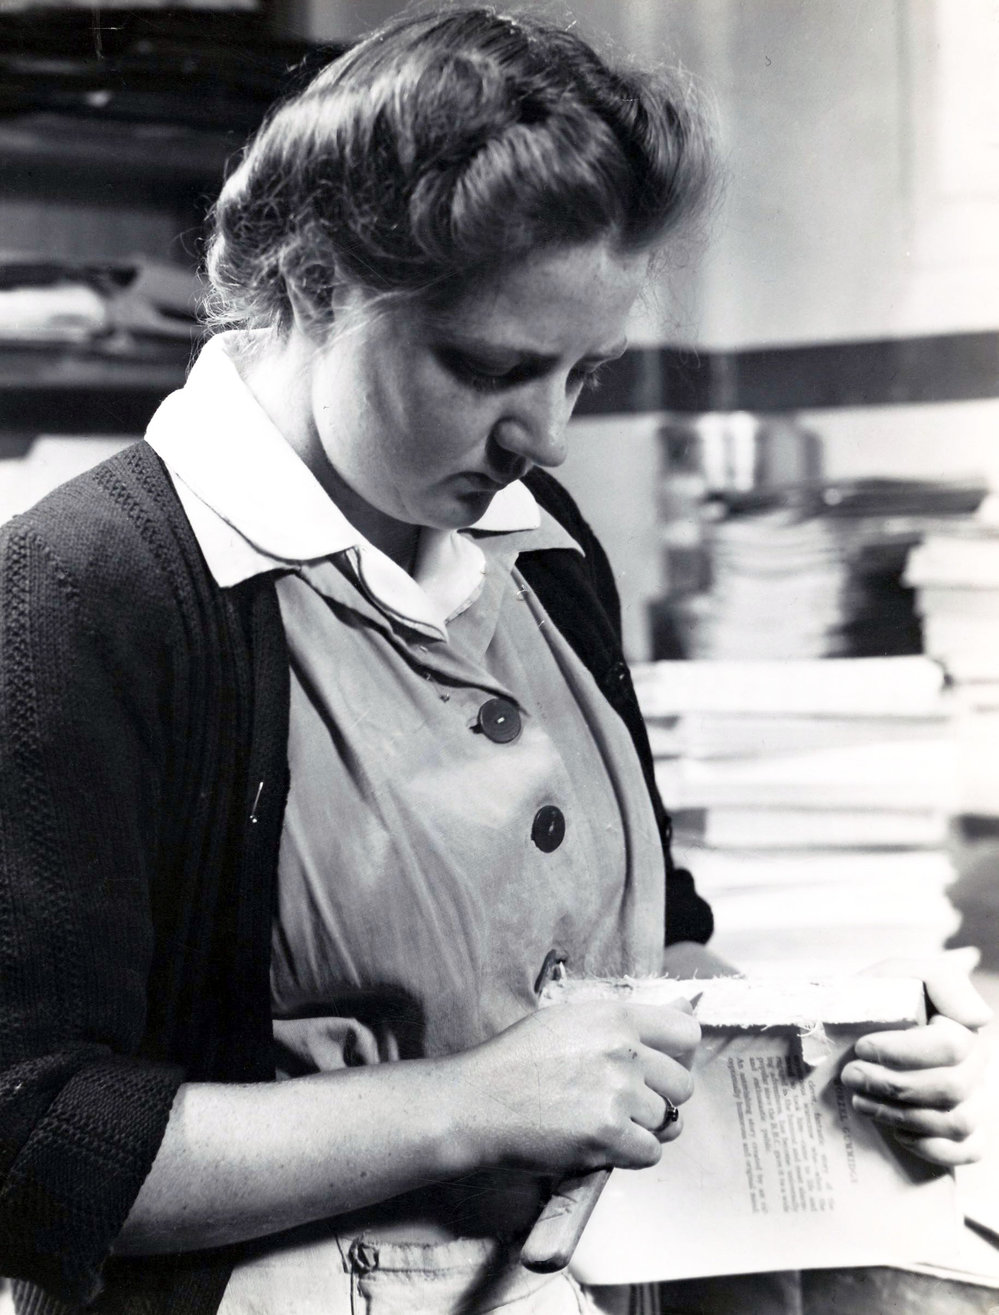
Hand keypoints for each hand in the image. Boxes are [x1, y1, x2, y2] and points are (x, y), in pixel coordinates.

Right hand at [449, 999, 699, 1178]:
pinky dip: (631, 1155)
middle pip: (683, 1084)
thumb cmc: (519, 1059)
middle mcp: (623, 1051)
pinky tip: (603, 1143)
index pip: (687, 1034)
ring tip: (605, 1121)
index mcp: (616, 1017)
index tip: (659, 1067)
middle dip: (661, 1097)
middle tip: (626, 1102)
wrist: (479, 1101)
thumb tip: (688, 1007)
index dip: (677, 1055)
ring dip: (643, 1128)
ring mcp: (617, 1094)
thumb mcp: (572, 1019)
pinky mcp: (608, 1135)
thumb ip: (629, 1020)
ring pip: (668, 1121)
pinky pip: (651, 1153)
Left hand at [840, 950, 991, 1165]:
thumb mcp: (897, 974)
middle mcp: (977, 1063)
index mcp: (963, 1024)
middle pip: (951, 1088)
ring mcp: (976, 1100)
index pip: (951, 1046)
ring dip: (901, 1115)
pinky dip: (929, 1146)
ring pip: (957, 1122)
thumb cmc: (877, 1002)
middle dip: (893, 1085)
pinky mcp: (968, 1133)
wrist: (853, 1032)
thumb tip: (980, 1017)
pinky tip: (895, 1130)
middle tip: (852, 1075)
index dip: (902, 1052)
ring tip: (860, 1099)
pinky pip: (968, 1151)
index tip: (862, 1046)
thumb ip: (940, 980)